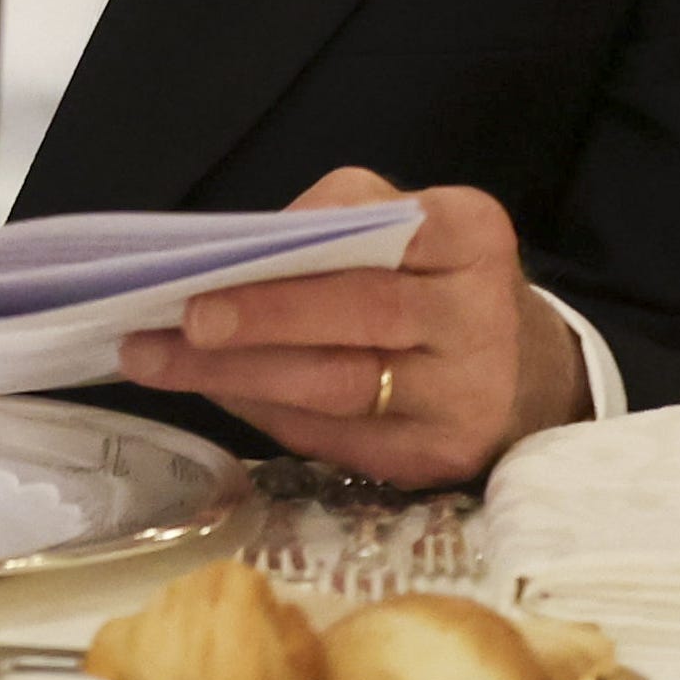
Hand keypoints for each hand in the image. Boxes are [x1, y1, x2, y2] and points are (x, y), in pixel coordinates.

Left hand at [114, 168, 589, 488]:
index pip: (385, 232)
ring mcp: (468, 398)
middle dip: (260, 322)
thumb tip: (231, 254)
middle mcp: (482, 317)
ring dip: (237, 377)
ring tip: (157, 360)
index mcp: (471, 236)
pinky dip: (268, 415)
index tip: (217, 268)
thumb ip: (332, 221)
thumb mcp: (405, 224)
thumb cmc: (434, 281)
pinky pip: (336, 439)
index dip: (302, 256)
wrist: (523, 372)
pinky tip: (217, 393)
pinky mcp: (440, 459)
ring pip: (339, 389)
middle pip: (362, 316)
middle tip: (177, 323)